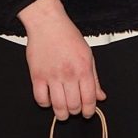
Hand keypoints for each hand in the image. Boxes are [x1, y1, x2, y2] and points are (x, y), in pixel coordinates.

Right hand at [18, 0, 105, 119]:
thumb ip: (95, 79)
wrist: (48, 24)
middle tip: (74, 110)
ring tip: (63, 112)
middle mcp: (69, 74)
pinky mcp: (36, 76)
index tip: (87, 113)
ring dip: (61, 113)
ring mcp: (52, 76)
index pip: (89, 98)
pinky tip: (49, 101)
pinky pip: (40, 98)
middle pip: (73, 105)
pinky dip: (45, 104)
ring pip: (57, 105)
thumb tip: (101, 96)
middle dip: (75, 112)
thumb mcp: (88, 56)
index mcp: (84, 69)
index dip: (89, 110)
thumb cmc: (69, 37)